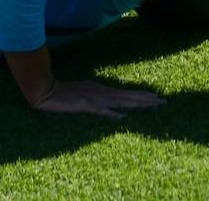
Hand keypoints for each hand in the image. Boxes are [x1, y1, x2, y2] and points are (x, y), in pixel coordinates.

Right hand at [30, 79, 165, 118]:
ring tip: (151, 105)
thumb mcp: (83, 95)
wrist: (45, 89)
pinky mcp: (84, 105)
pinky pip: (99, 111)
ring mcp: (93, 98)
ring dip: (135, 104)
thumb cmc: (63, 93)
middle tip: (163, 101)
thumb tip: (112, 109)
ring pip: (119, 102)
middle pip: (127, 96)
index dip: (141, 96)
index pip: (126, 94)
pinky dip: (110, 114)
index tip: (156, 97)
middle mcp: (101, 93)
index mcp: (101, 90)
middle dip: (145, 99)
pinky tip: (121, 118)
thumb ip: (97, 101)